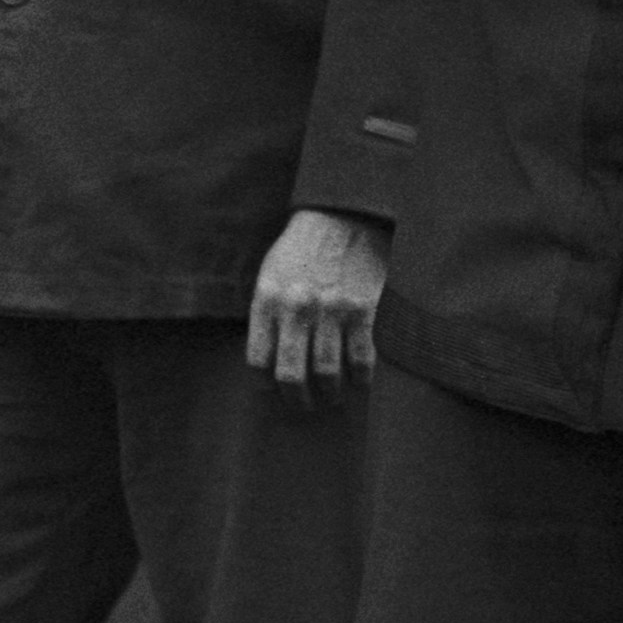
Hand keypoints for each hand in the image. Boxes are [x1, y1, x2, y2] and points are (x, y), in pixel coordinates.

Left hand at [244, 205, 387, 398]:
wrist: (342, 217)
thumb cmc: (301, 248)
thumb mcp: (270, 274)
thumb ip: (267, 313)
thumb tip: (268, 357)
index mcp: (268, 300)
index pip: (258, 360)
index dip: (265, 383)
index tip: (272, 389)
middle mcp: (297, 309)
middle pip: (291, 374)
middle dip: (296, 398)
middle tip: (302, 405)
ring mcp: (332, 311)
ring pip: (327, 373)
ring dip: (329, 393)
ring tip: (331, 397)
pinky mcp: (363, 310)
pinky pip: (362, 359)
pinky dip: (361, 378)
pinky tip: (359, 382)